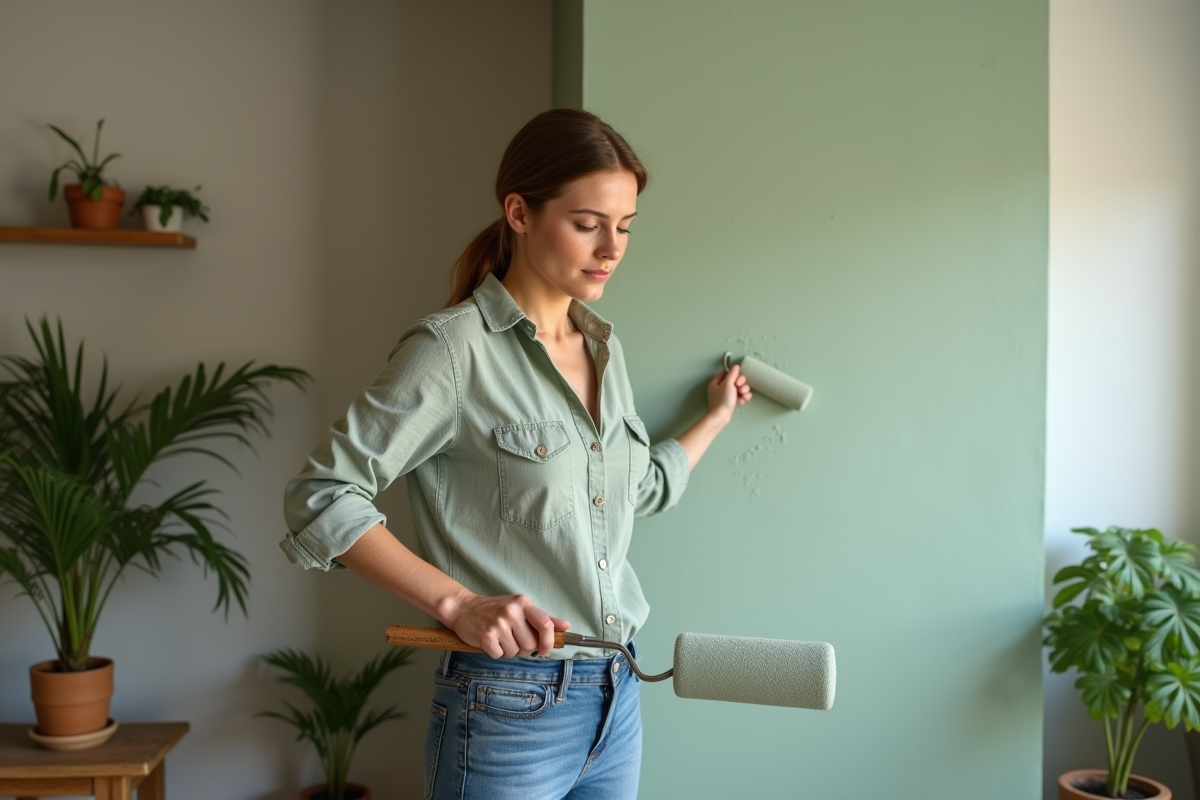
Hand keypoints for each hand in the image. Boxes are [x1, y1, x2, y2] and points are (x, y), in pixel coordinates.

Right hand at [442, 592, 570, 658]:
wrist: (463, 608)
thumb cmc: (494, 609)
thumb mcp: (520, 608)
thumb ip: (543, 618)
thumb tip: (566, 626)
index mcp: (523, 603)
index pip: (546, 624)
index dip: (549, 642)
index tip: (544, 650)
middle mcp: (511, 611)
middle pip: (530, 645)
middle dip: (523, 648)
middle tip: (512, 640)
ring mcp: (498, 624)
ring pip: (515, 652)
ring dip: (509, 651)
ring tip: (500, 639)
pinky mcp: (486, 636)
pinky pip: (500, 655)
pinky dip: (496, 653)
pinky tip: (490, 642)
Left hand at [706, 364, 751, 425]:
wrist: (721, 417)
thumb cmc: (722, 400)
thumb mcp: (727, 384)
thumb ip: (732, 374)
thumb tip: (736, 366)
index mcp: (717, 381)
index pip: (728, 373)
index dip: (735, 375)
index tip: (737, 380)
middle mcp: (721, 387)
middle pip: (736, 380)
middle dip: (741, 384)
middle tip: (739, 389)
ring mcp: (727, 395)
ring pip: (740, 388)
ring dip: (744, 391)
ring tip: (742, 396)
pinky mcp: (732, 401)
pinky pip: (740, 396)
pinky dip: (743, 398)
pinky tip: (742, 401)